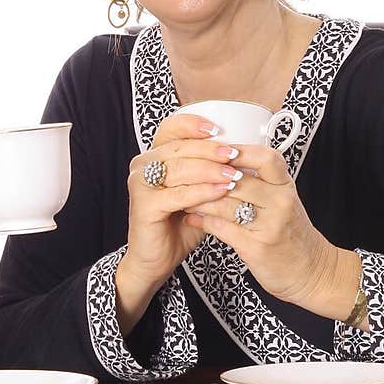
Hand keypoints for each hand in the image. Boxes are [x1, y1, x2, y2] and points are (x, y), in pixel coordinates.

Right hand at [116, 112, 240, 328]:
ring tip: (234, 174)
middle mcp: (142, 164)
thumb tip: (243, 154)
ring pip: (179, 169)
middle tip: (234, 154)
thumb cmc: (178, 223)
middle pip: (178, 147)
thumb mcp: (197, 191)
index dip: (193, 124)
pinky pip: (178, 194)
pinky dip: (202, 192)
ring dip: (209, 170)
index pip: (170, 128)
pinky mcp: (144, 205)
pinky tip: (221, 192)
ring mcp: (140, 184)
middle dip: (209, 150)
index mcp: (153, 155)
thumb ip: (211, 172)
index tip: (219, 128)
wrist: (156, 259)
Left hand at [181, 141, 344, 312]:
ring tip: (182, 194)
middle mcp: (281, 203)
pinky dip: (202, 221)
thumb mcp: (283, 200)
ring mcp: (269, 226)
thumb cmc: (291, 233)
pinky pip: (221, 228)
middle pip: (238, 180)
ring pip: (225, 204)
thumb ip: (261, 181)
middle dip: (207, 176)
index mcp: (286, 186)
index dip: (240, 150)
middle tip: (185, 171)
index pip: (266, 158)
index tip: (216, 149)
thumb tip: (225, 159)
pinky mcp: (257, 248)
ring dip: (199, 198)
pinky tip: (191, 217)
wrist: (312, 271)